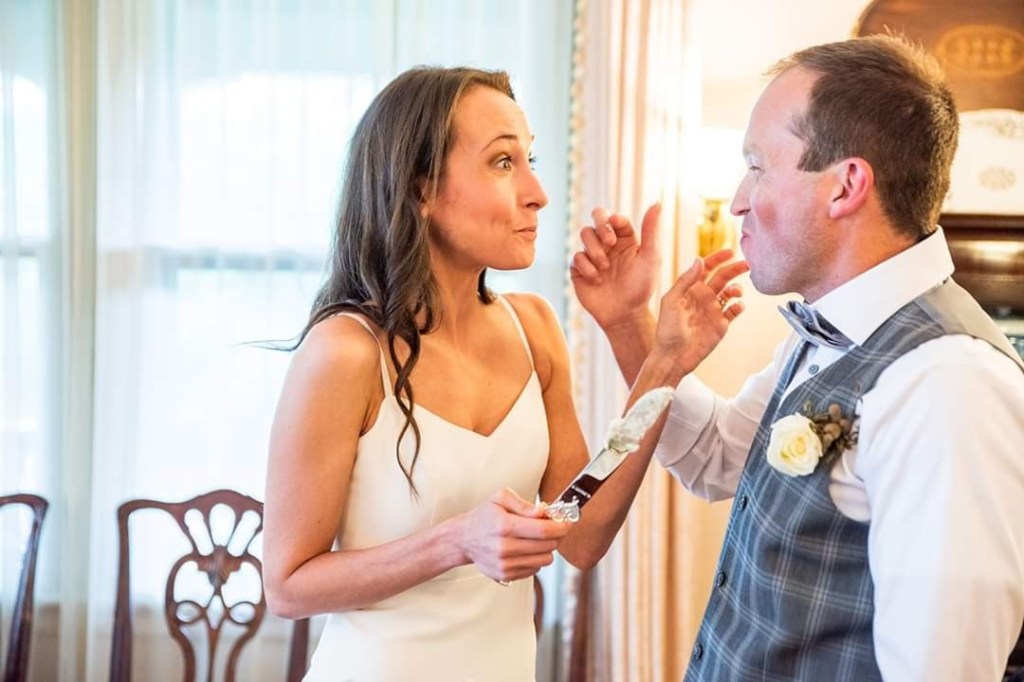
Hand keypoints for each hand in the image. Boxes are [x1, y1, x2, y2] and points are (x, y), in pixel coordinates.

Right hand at [455, 488, 570, 582]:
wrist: (464, 539)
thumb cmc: (484, 516)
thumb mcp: (500, 498)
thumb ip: (524, 504)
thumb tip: (544, 511)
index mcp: (504, 525)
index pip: (543, 530)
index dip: (561, 526)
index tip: (567, 522)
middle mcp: (505, 547)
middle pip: (548, 546)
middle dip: (555, 535)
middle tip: (550, 527)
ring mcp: (505, 564)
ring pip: (545, 559)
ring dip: (546, 548)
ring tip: (535, 538)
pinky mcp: (507, 575)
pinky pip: (536, 569)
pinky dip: (535, 558)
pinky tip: (525, 549)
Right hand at [570, 203, 661, 331]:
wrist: (625, 314)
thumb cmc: (641, 287)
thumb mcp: (650, 257)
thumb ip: (651, 230)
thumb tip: (657, 202)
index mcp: (625, 238)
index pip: (615, 217)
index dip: (614, 220)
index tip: (618, 229)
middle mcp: (608, 244)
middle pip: (595, 217)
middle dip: (601, 226)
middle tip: (610, 242)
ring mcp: (592, 255)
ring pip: (584, 235)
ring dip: (595, 248)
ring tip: (605, 266)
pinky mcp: (579, 269)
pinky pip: (576, 257)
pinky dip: (587, 266)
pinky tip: (597, 279)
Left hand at [651, 249, 749, 373]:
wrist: (673, 357)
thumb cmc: (666, 330)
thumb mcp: (671, 301)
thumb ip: (685, 281)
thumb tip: (699, 260)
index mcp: (690, 289)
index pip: (706, 268)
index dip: (717, 258)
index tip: (730, 252)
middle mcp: (703, 297)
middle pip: (722, 277)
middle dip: (734, 269)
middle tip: (746, 265)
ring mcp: (713, 310)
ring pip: (730, 292)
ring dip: (736, 288)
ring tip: (736, 291)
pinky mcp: (721, 324)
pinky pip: (734, 310)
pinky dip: (739, 306)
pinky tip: (737, 306)